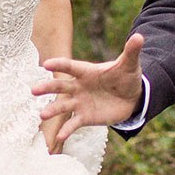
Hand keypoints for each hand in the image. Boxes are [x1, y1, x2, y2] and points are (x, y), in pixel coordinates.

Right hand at [33, 34, 143, 154]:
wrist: (131, 98)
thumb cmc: (126, 77)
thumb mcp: (129, 65)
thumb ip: (131, 52)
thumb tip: (140, 37)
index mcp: (86, 71)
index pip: (70, 66)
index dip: (59, 64)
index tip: (46, 64)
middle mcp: (78, 87)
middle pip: (60, 86)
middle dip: (47, 87)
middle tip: (33, 90)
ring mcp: (80, 102)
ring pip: (63, 106)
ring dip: (52, 110)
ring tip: (42, 115)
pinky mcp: (85, 117)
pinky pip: (74, 123)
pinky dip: (66, 130)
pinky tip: (59, 138)